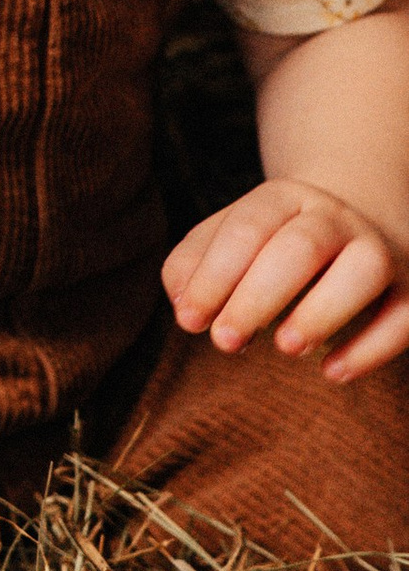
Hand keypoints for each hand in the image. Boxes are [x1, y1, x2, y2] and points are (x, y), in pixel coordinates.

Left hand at [164, 176, 408, 382]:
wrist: (358, 215)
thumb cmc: (274, 239)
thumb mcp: (230, 237)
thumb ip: (195, 263)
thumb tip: (184, 306)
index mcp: (284, 199)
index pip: (247, 228)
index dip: (214, 276)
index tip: (189, 321)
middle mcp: (336, 218)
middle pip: (300, 247)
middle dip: (258, 297)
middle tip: (225, 342)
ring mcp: (381, 249)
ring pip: (364, 269)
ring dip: (323, 310)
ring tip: (285, 347)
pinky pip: (405, 315)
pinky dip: (373, 347)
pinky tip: (333, 372)